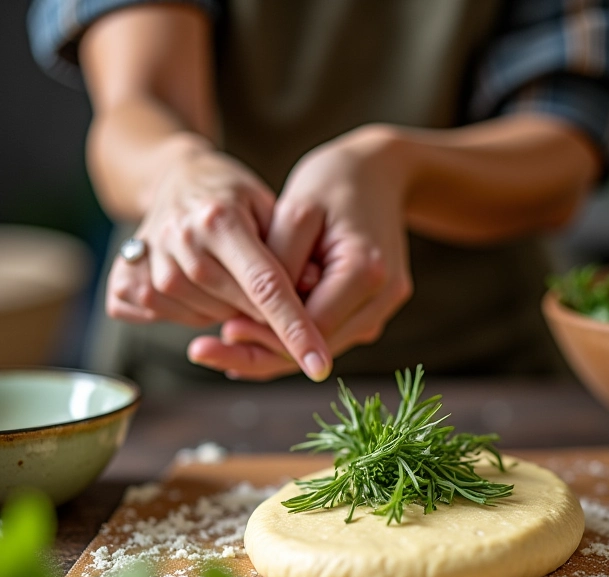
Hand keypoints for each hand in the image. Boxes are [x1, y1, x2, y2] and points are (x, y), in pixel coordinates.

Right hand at [107, 145, 331, 380]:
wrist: (174, 178)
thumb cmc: (234, 197)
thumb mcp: (269, 208)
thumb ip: (292, 251)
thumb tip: (315, 290)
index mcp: (220, 218)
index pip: (265, 287)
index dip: (295, 330)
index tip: (319, 366)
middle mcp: (180, 240)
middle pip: (238, 310)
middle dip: (262, 312)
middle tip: (259, 282)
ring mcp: (147, 263)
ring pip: (207, 320)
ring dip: (225, 310)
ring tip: (222, 274)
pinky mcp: (124, 283)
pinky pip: (170, 322)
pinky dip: (191, 312)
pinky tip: (194, 284)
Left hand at [189, 126, 412, 377]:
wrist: (380, 173)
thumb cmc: (334, 182)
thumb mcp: (298, 210)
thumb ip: (278, 262)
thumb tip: (251, 313)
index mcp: (366, 270)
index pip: (312, 323)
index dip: (266, 333)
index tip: (224, 332)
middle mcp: (382, 296)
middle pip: (318, 345)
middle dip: (263, 353)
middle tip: (208, 351)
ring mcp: (382, 305)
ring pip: (323, 345)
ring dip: (273, 350)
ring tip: (220, 348)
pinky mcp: (374, 307)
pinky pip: (330, 332)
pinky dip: (291, 337)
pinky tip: (250, 338)